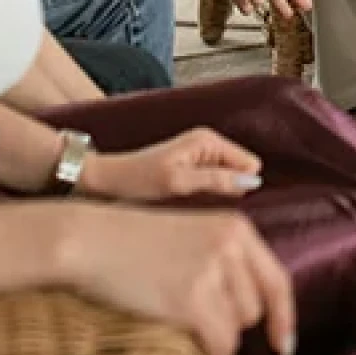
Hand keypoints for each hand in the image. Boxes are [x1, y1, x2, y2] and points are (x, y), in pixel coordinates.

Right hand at [63, 205, 295, 354]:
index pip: (277, 280)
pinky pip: (220, 343)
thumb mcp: (194, 236)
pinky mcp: (191, 296)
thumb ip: (224, 261)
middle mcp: (231, 245)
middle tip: (197, 325)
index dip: (284, 317)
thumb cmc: (136, 244)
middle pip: (254, 310)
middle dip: (230, 326)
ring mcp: (212, 269)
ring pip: (236, 329)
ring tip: (185, 328)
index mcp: (236, 228)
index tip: (284, 345)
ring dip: (216, 339)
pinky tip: (194, 353)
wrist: (93, 240)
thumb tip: (246, 312)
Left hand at [80, 127, 265, 203]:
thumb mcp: (176, 183)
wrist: (102, 183)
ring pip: (229, 181)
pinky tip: (193, 212)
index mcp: (208, 141)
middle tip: (211, 214)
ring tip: (200, 214)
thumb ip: (216, 180)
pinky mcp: (191, 171)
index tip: (230, 211)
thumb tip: (253, 181)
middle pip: (241, 172)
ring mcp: (200, 158)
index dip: (244, 187)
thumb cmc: (134, 181)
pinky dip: (208, 200)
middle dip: (233, 193)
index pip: (250, 164)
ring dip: (219, 199)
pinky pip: (215, 185)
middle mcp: (208, 144)